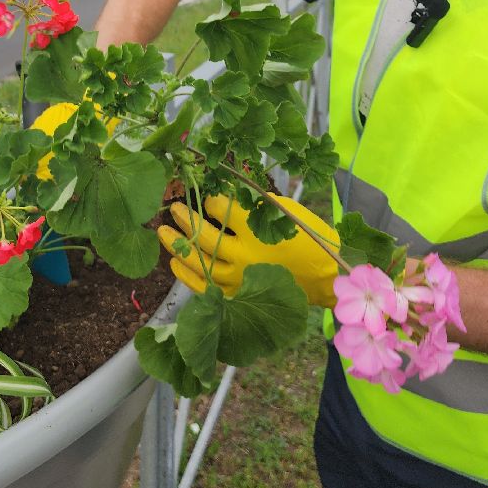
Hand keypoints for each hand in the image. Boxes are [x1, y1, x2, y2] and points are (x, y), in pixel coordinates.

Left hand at [158, 194, 339, 306]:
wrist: (323, 276)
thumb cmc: (308, 238)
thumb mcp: (285, 211)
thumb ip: (255, 203)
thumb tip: (225, 192)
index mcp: (257, 230)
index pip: (222, 209)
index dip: (211, 200)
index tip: (209, 197)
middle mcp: (244, 255)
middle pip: (205, 235)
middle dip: (186, 218)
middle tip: (174, 208)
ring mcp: (239, 278)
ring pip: (199, 261)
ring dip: (178, 244)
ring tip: (163, 231)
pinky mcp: (238, 294)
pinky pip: (205, 287)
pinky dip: (187, 275)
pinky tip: (174, 262)